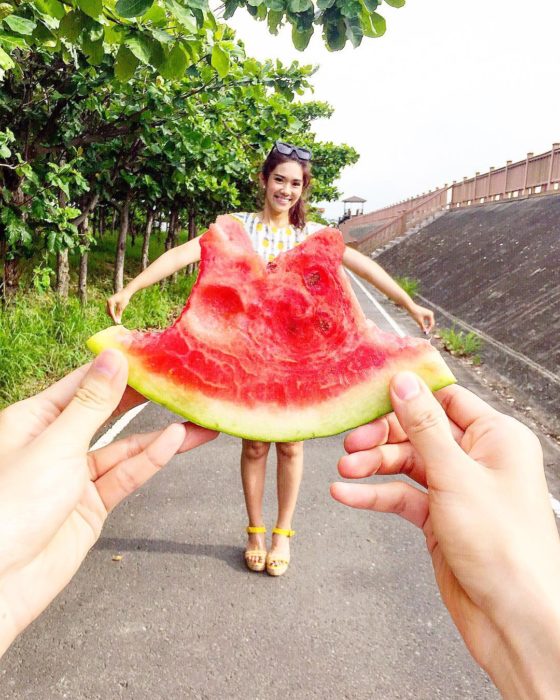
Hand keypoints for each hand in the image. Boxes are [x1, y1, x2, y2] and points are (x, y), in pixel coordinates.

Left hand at [0, 350, 217, 654]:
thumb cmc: (11, 507)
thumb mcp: (56, 445)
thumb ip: (92, 403)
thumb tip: (115, 358)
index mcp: (35, 419)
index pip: (84, 382)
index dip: (119, 365)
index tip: (153, 349)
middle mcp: (56, 442)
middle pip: (108, 411)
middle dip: (145, 397)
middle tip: (182, 379)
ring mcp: (75, 475)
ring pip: (125, 446)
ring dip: (159, 433)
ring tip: (198, 417)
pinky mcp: (92, 505)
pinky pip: (126, 476)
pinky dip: (151, 459)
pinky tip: (177, 441)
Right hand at [106, 289, 131, 322]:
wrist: (125, 292)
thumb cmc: (124, 299)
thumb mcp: (122, 307)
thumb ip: (119, 314)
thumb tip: (118, 321)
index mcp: (110, 302)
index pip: (111, 312)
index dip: (114, 318)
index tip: (117, 323)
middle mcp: (108, 302)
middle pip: (109, 312)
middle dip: (112, 317)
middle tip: (117, 322)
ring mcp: (108, 302)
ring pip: (109, 311)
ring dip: (112, 315)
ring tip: (117, 320)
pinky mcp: (110, 302)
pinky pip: (110, 309)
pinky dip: (113, 313)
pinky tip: (116, 315)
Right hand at [331, 372, 559, 697]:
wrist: (512, 618)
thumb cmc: (502, 545)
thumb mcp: (455, 475)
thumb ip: (424, 427)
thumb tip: (404, 383)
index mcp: (496, 437)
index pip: (446, 399)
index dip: (410, 393)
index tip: (372, 390)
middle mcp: (477, 458)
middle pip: (419, 431)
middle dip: (383, 436)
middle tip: (351, 442)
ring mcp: (457, 489)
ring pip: (406, 464)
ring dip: (373, 465)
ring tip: (345, 470)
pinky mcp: (439, 518)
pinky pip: (402, 496)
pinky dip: (375, 495)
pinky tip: (347, 495)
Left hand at [408, 302, 434, 332]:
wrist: (410, 307)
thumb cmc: (415, 313)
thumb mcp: (419, 321)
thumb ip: (422, 327)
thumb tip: (425, 332)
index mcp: (430, 315)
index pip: (431, 324)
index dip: (429, 329)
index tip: (425, 332)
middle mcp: (430, 314)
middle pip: (430, 323)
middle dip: (427, 327)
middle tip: (423, 331)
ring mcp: (427, 313)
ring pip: (427, 322)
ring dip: (424, 325)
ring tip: (419, 326)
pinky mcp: (424, 313)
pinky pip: (425, 319)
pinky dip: (422, 322)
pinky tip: (418, 323)